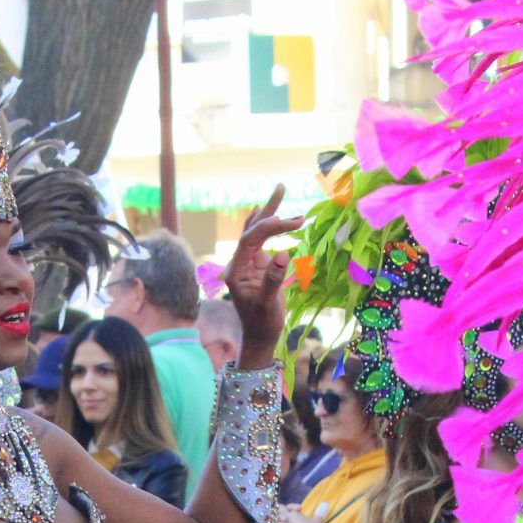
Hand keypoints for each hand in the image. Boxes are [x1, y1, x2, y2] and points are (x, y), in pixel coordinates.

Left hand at [223, 186, 305, 365]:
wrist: (261, 335)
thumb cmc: (262, 323)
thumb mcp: (268, 304)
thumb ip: (273, 280)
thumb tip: (282, 254)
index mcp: (235, 270)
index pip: (249, 240)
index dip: (266, 228)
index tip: (287, 222)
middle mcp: (239, 262)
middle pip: (251, 230)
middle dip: (267, 210)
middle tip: (281, 187)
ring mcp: (248, 262)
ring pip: (256, 232)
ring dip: (270, 214)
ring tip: (280, 190)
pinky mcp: (258, 264)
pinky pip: (262, 240)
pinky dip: (269, 226)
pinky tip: (271, 212)